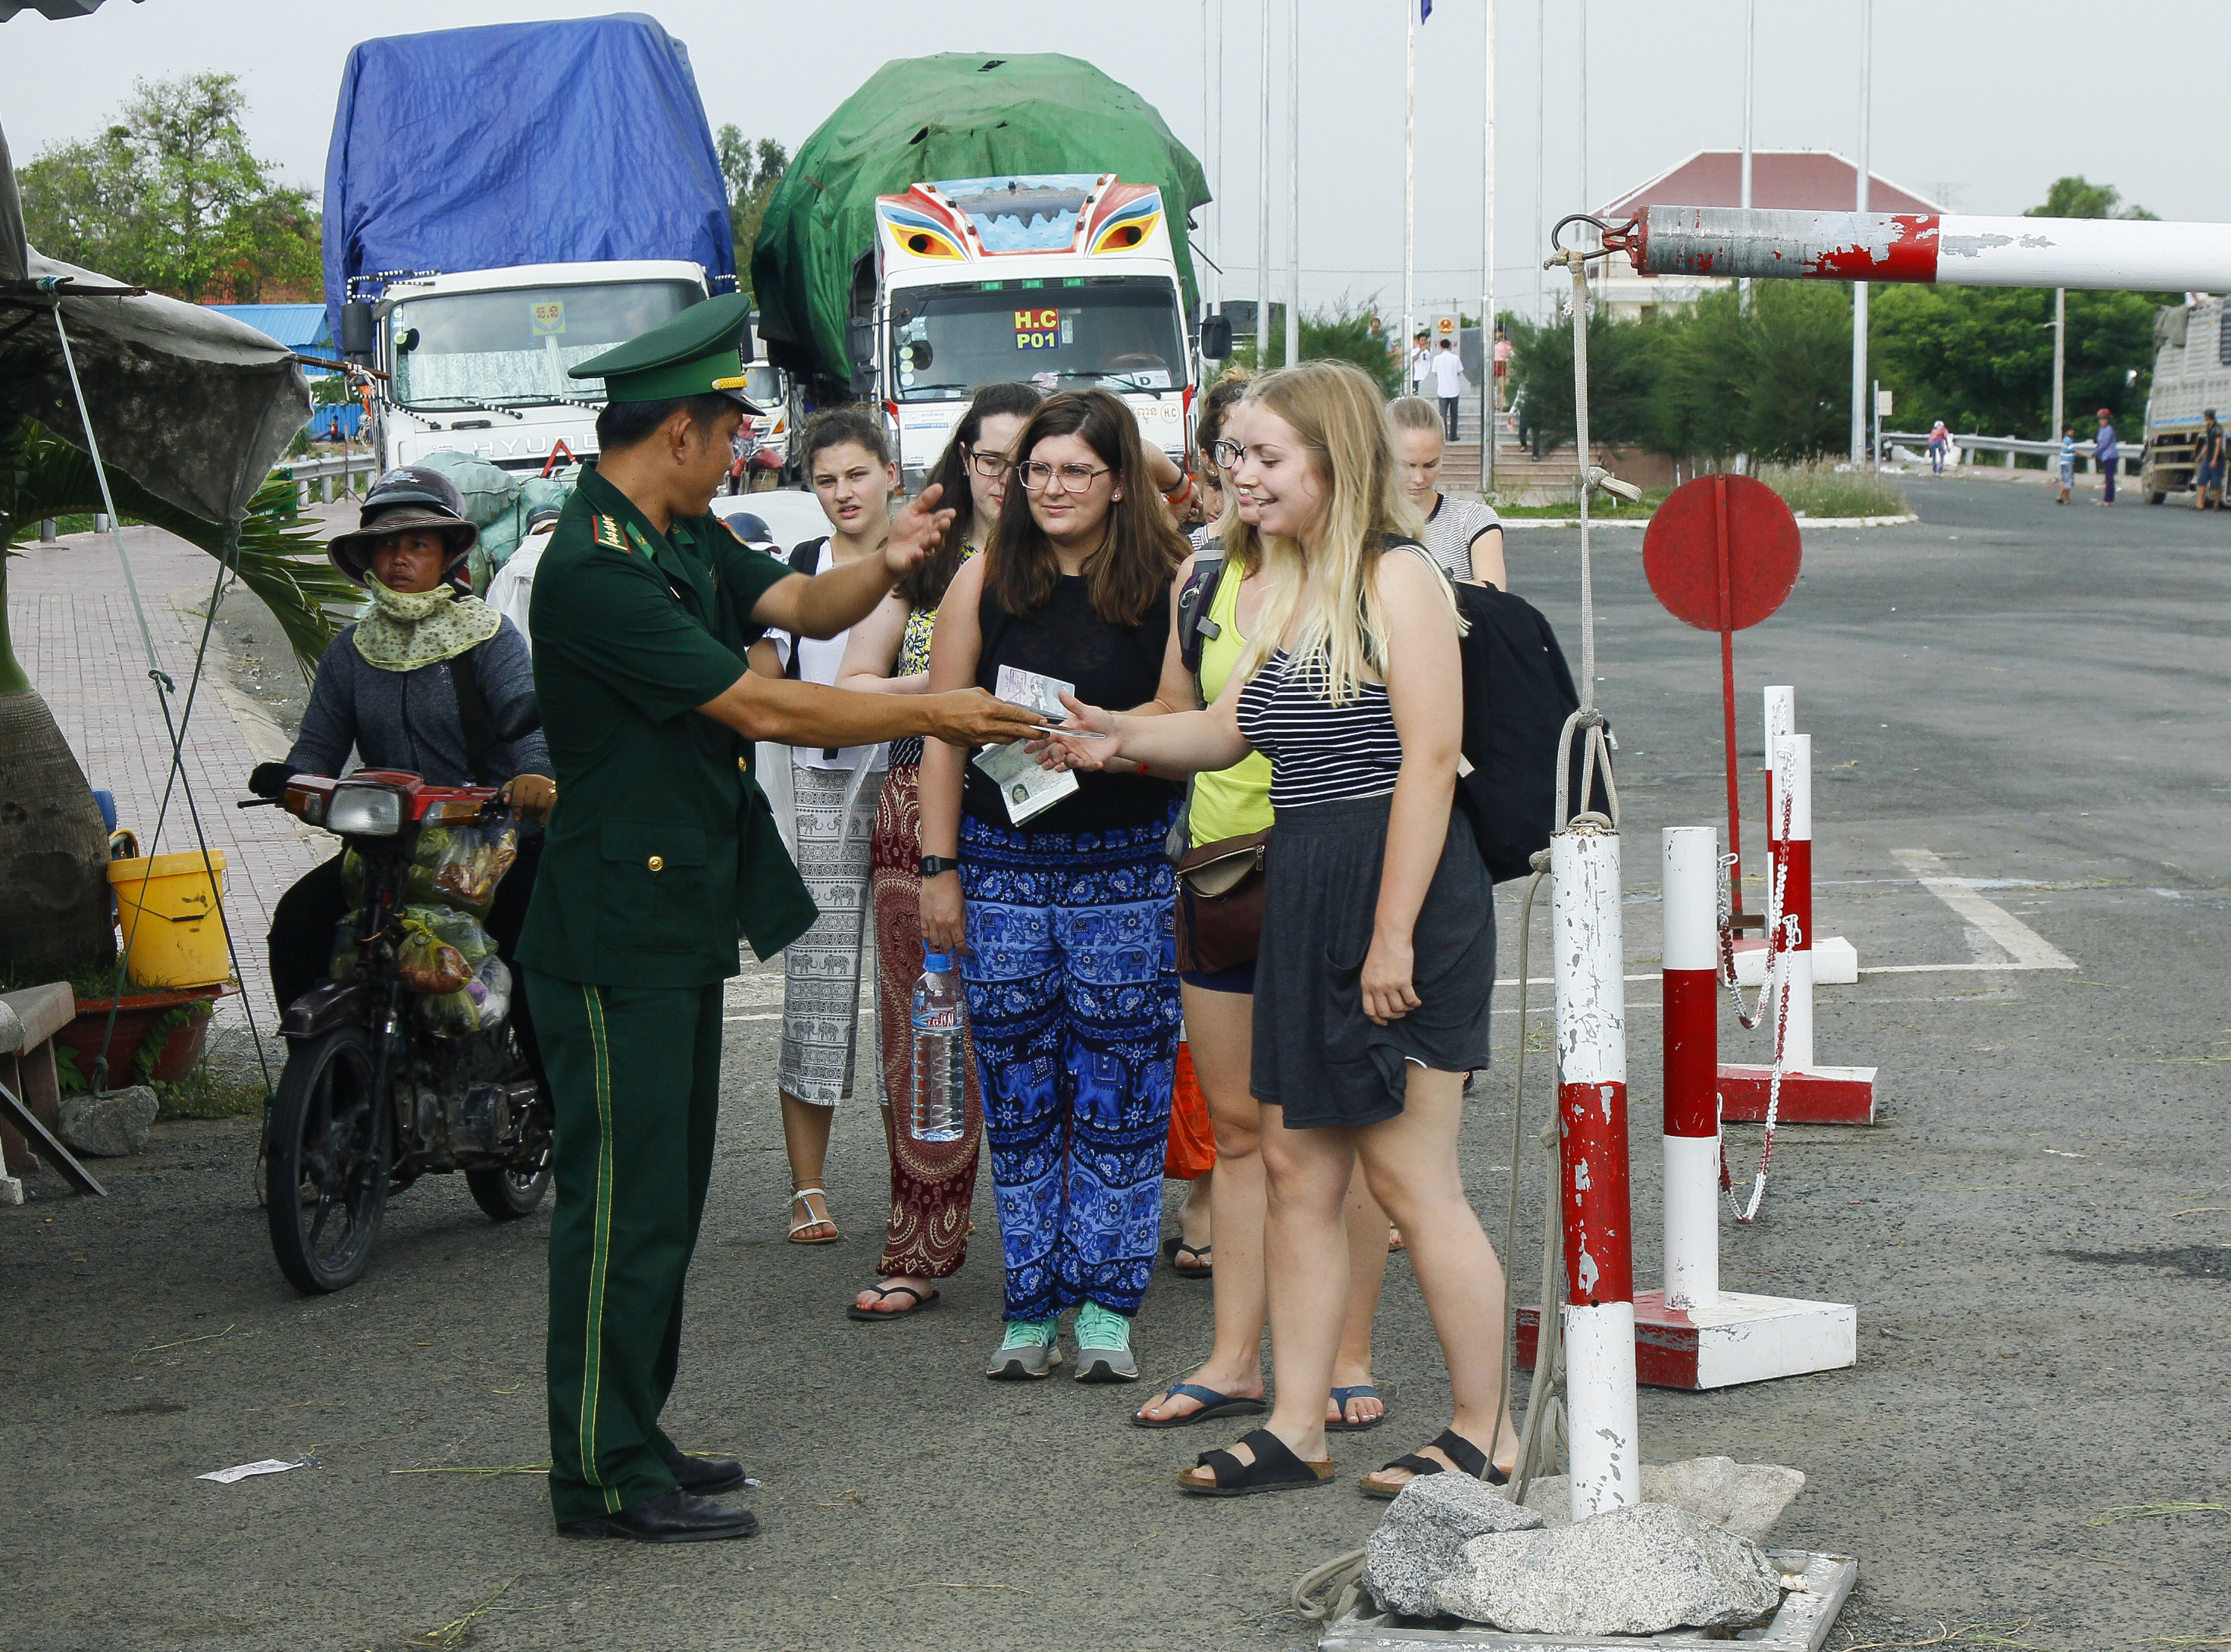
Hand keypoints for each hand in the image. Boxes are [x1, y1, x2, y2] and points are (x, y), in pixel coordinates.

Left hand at [503, 774, 556, 821]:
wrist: (544, 783)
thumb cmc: (525, 787)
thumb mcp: (513, 786)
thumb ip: (505, 792)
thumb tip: (505, 801)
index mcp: (524, 780)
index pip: (518, 797)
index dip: (516, 809)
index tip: (517, 817)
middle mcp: (537, 781)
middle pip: (529, 804)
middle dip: (527, 812)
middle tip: (527, 813)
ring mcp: (548, 787)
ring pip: (540, 807)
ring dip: (536, 814)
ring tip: (535, 812)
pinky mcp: (557, 794)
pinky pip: (551, 808)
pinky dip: (546, 815)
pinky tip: (543, 815)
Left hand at [884, 481, 956, 577]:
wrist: (890, 551)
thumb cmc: (903, 531)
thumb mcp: (911, 511)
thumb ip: (925, 501)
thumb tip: (939, 486)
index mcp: (932, 525)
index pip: (941, 519)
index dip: (946, 516)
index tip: (951, 513)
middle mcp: (931, 538)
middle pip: (939, 533)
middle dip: (942, 528)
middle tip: (945, 522)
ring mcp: (925, 551)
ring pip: (931, 547)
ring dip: (933, 542)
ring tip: (934, 536)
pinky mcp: (914, 562)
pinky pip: (918, 561)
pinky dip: (919, 557)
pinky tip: (918, 552)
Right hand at [920, 867, 965, 952]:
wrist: (938, 878)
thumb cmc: (953, 890)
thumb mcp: (963, 907)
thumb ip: (962, 922)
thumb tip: (961, 935)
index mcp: (954, 922)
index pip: (959, 943)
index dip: (963, 951)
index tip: (965, 953)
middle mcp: (942, 925)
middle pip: (946, 945)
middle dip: (951, 948)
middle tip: (954, 945)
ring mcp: (931, 922)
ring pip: (934, 942)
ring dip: (940, 944)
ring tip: (943, 940)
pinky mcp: (922, 918)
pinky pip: (924, 934)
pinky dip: (929, 937)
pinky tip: (933, 935)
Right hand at [923, 687, 1045, 748]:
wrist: (933, 716)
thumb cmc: (953, 700)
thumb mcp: (977, 693)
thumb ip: (995, 701)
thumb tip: (1008, 708)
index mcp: (988, 709)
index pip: (1017, 714)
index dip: (1033, 719)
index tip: (1044, 721)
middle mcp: (987, 725)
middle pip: (1017, 730)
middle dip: (1033, 732)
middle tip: (1045, 733)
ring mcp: (981, 737)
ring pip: (1007, 739)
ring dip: (1018, 735)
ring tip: (1027, 732)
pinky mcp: (976, 744)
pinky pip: (995, 741)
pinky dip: (1002, 736)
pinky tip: (1005, 732)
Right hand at [1040, 691, 1122, 771]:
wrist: (1116, 732)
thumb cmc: (1101, 720)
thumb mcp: (1086, 711)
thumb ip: (1073, 704)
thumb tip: (1061, 692)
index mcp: (1064, 732)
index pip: (1047, 737)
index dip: (1037, 743)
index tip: (1029, 747)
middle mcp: (1068, 744)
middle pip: (1053, 752)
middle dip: (1049, 755)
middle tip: (1049, 757)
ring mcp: (1076, 753)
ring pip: (1066, 761)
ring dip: (1065, 762)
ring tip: (1069, 761)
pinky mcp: (1087, 761)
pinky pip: (1084, 766)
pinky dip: (1088, 765)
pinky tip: (1094, 763)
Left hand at [1360, 933, 1419, 1025]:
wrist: (1390, 937)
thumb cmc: (1381, 950)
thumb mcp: (1370, 969)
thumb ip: (1372, 983)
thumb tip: (1379, 998)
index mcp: (1366, 985)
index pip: (1369, 1010)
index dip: (1378, 1020)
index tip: (1385, 1023)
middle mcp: (1376, 987)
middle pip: (1385, 1012)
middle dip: (1394, 1017)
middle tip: (1401, 1014)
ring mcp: (1389, 985)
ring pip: (1399, 1008)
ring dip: (1406, 1009)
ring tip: (1410, 1005)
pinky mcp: (1403, 981)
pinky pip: (1410, 1000)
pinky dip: (1415, 1003)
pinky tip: (1417, 1002)